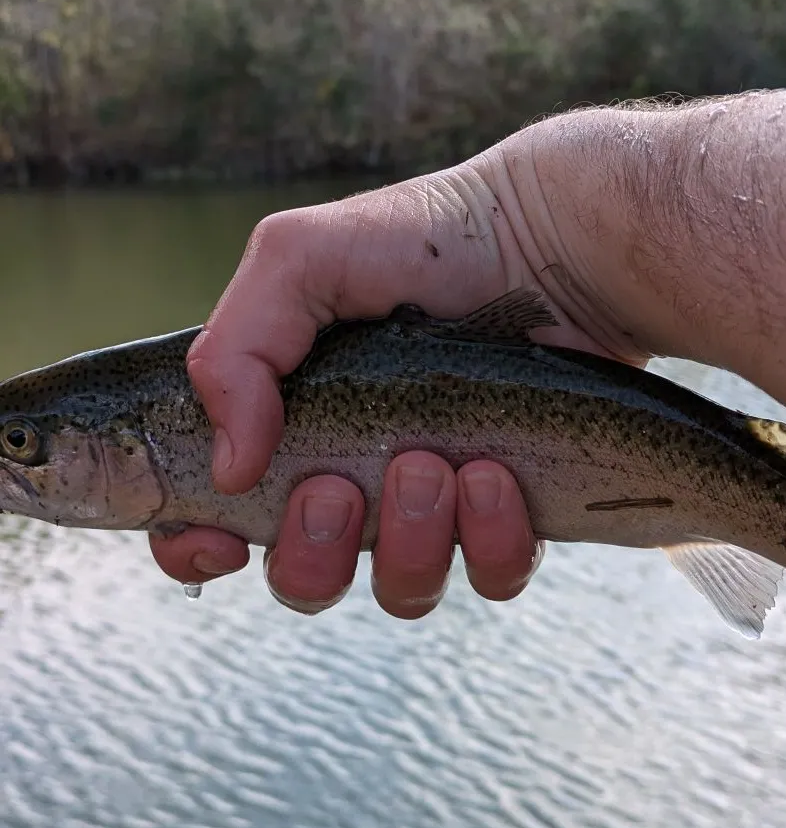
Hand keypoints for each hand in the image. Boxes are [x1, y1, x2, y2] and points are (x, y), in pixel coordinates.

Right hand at [149, 133, 654, 615]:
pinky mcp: (516, 509)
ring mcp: (440, 501)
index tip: (219, 542)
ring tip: (433, 463)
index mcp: (295, 426)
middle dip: (313, 548)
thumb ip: (235, 351)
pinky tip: (495, 473)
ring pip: (403, 587)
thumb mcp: (298, 259)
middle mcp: (361, 475)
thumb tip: (230, 470)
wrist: (544, 240)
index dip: (199, 550)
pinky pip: (495, 575)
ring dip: (407, 539)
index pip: (221, 522)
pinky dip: (490, 540)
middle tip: (339, 485)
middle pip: (307, 579)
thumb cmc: (419, 242)